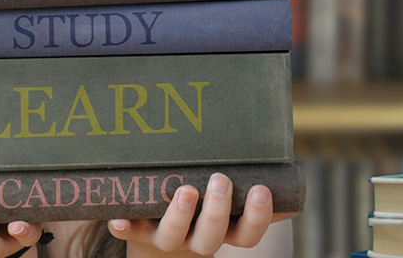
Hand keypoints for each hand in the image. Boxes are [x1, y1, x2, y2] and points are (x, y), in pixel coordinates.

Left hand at [106, 174, 295, 256]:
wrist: (160, 229)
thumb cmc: (203, 203)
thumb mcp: (226, 192)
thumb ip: (248, 178)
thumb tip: (283, 163)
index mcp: (223, 231)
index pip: (246, 235)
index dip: (256, 217)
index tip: (260, 190)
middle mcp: (195, 239)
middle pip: (210, 237)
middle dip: (216, 210)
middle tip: (221, 180)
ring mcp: (164, 236)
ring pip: (173, 235)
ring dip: (179, 215)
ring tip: (186, 190)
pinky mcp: (136, 229)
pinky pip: (128, 231)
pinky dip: (124, 226)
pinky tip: (119, 219)